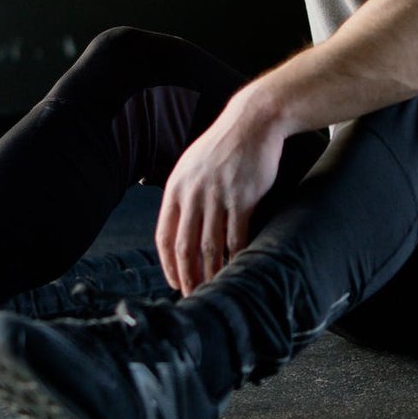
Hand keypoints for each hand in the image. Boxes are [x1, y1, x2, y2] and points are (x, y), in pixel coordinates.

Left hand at [155, 86, 285, 293]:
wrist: (253, 121)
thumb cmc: (223, 145)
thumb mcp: (192, 165)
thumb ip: (183, 194)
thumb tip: (178, 225)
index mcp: (176, 187)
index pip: (164, 236)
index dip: (167, 264)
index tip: (174, 282)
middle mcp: (193, 193)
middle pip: (185, 247)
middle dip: (187, 277)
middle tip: (193, 297)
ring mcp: (218, 196)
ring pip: (211, 246)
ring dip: (212, 273)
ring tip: (215, 289)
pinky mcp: (244, 197)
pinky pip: (237, 236)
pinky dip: (236, 257)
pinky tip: (237, 269)